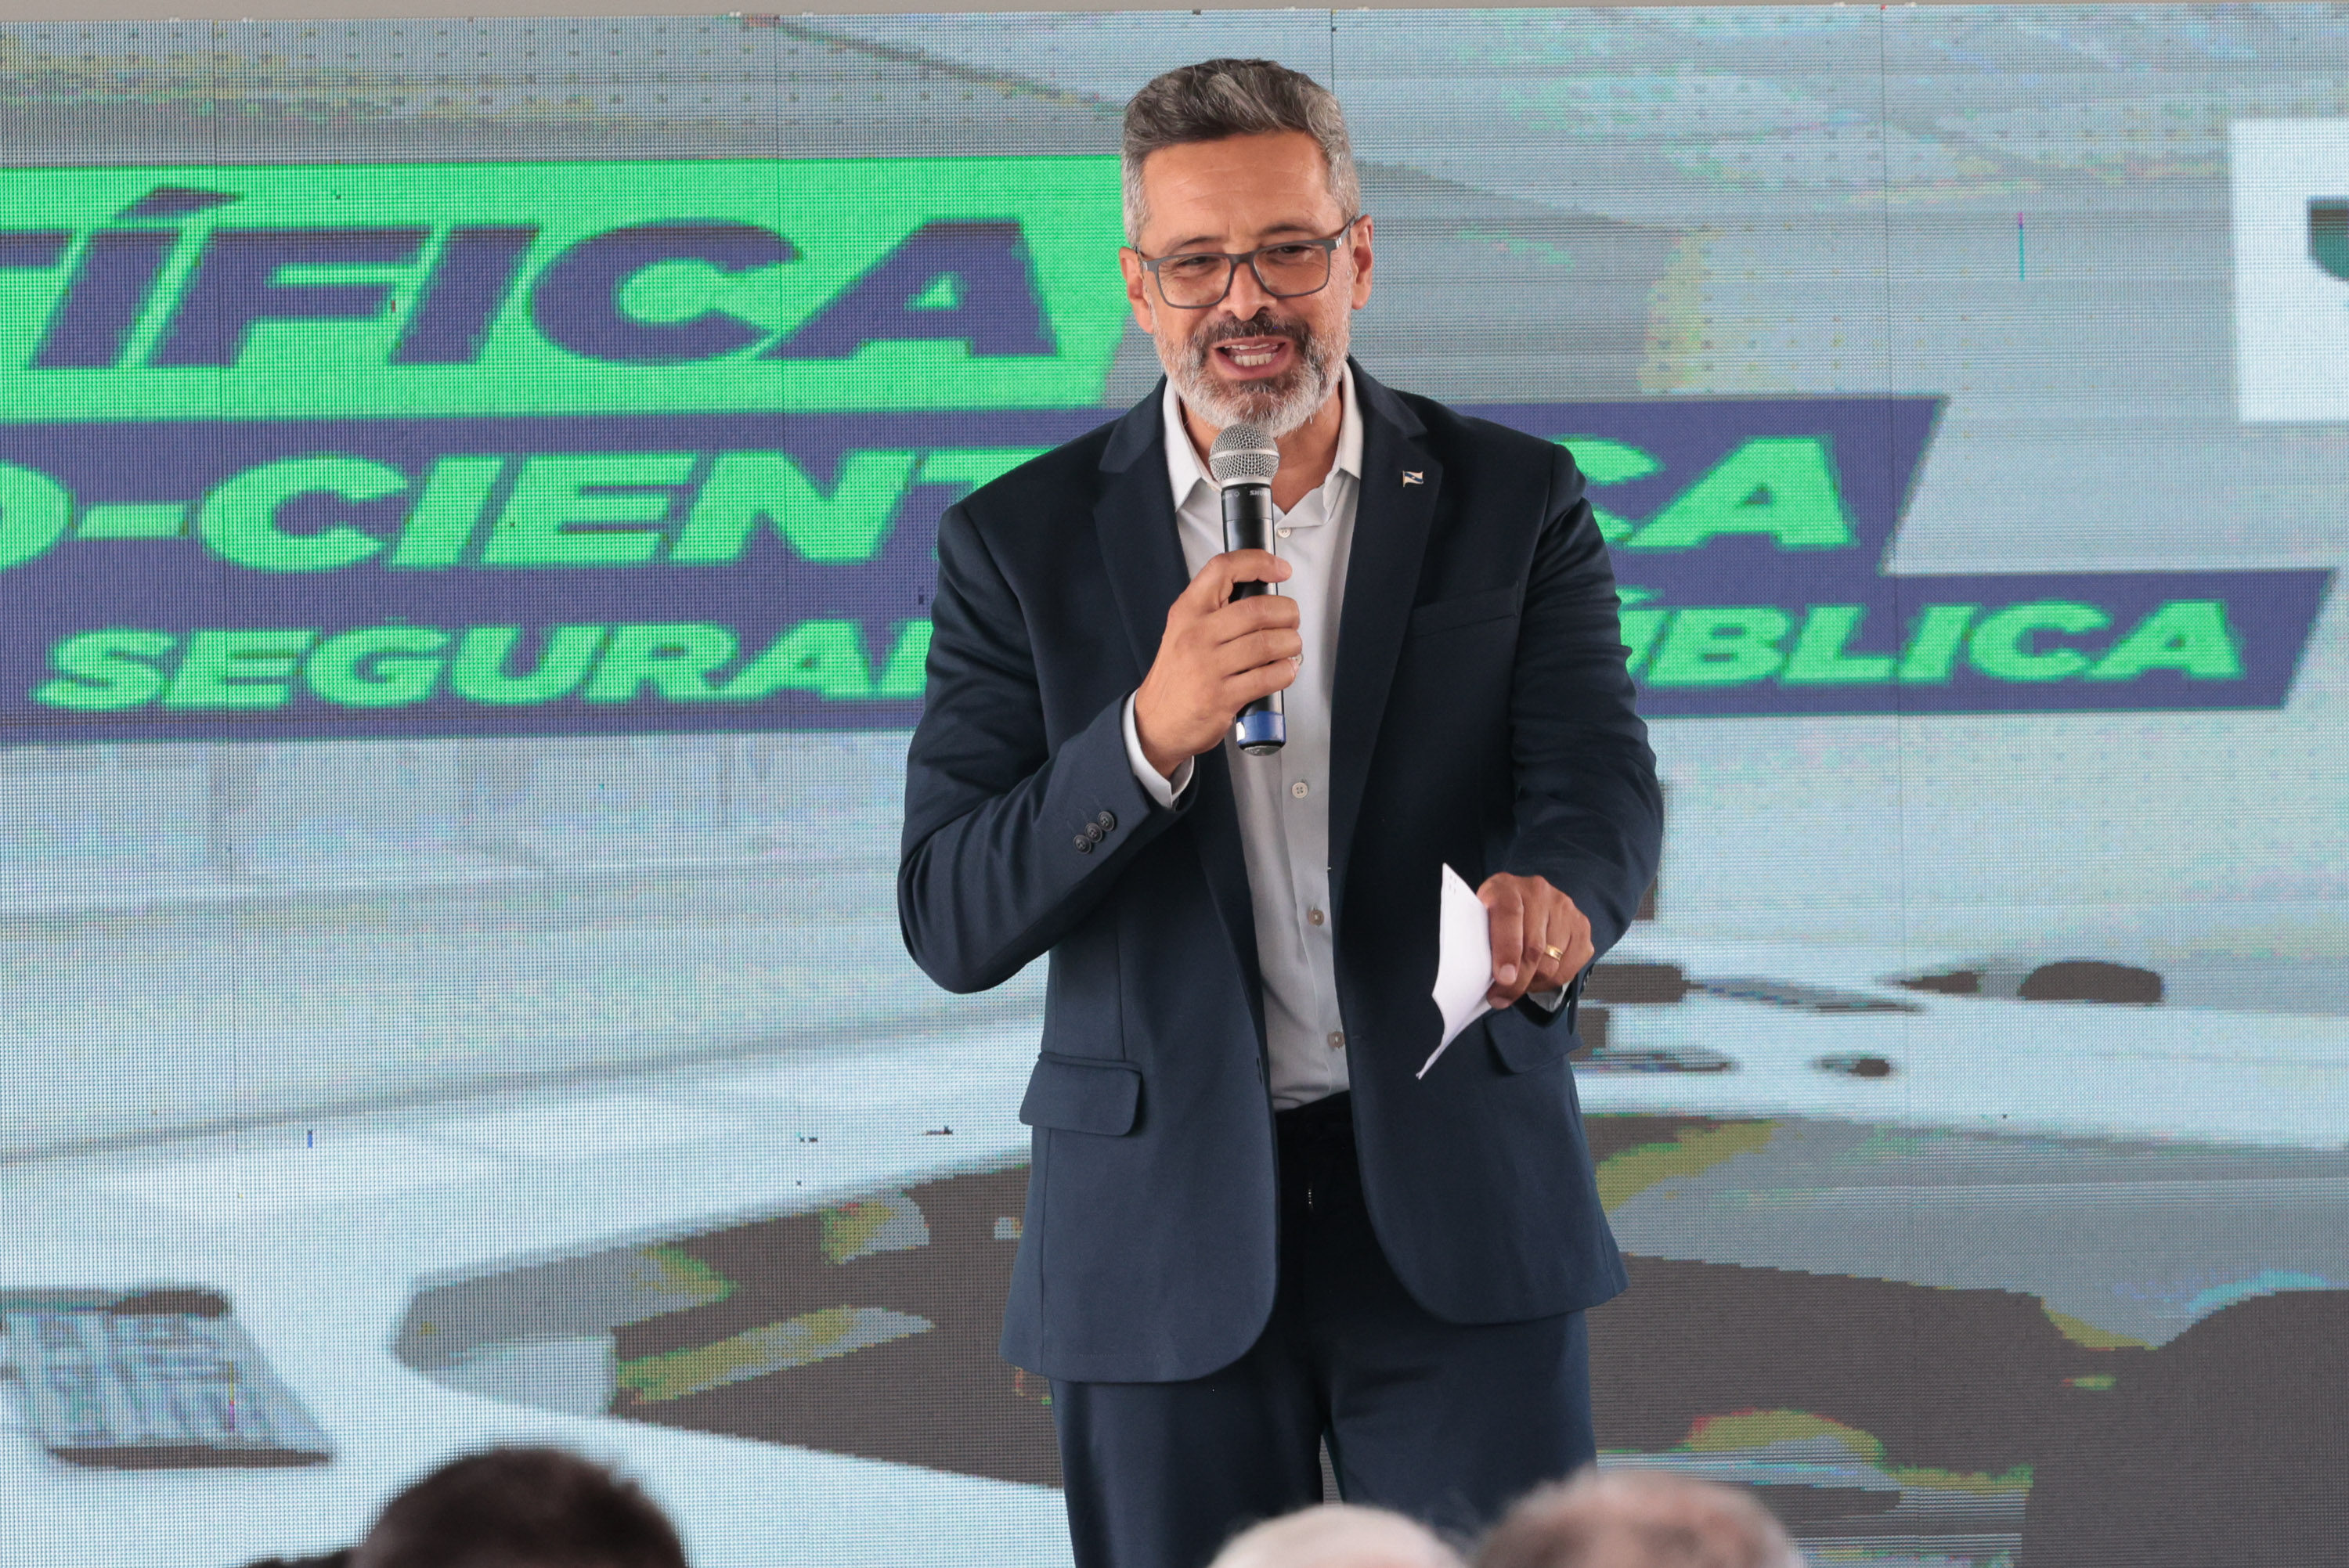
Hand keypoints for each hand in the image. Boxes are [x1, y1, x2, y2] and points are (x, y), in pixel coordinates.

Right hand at [1133, 550, 1300, 778]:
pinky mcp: (1222, 697)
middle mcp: (1196, 635)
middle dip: (1287, 613)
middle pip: (1256, 609)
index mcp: (1187, 612)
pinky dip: (1285, 671)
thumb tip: (1263, 598)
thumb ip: (1214, 612)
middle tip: (1292, 619)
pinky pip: (1267, 678)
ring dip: (1290, 643)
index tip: (1280, 569)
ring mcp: (1208, 667)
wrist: (1155, 723)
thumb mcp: (1182, 631)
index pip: (1223, 570)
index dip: (1258, 562)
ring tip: (1291, 646)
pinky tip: (1285, 669)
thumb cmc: (1176, 676)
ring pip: (1266, 644)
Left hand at [1478, 873, 1591, 1008]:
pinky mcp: (1581, 925)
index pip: (1510, 915)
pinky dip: (1552, 981)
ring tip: (1519, 983)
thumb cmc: (1496, 915)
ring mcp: (1564, 908)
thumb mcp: (1479, 921)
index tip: (1504, 978)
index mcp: (1507, 887)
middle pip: (1534, 948)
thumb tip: (1483, 979)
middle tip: (1501, 997)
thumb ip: (1481, 941)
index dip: (1507, 950)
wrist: (1521, 899)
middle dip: (1517, 981)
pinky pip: (1571, 966)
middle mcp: (1539, 892)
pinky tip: (1537, 978)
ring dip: (1533, 983)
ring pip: (1553, 962)